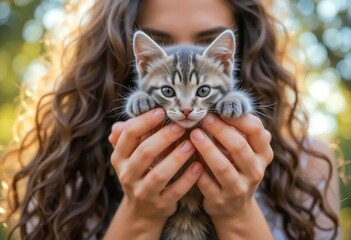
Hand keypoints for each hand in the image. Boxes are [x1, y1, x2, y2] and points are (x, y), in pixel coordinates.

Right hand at [109, 108, 202, 223]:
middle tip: (181, 126)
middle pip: (144, 152)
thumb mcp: (129, 156)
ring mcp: (142, 192)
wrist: (142, 210)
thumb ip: (128, 138)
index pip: (129, 134)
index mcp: (119, 157)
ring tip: (191, 145)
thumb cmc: (140, 173)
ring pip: (159, 174)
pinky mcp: (159, 205)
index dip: (145, 121)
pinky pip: (174, 192)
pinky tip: (198, 166)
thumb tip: (119, 124)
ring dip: (176, 158)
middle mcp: (127, 175)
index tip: (162, 111)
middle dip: (164, 137)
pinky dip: (187, 179)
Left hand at [190, 114, 272, 222]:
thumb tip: (227, 101)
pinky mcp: (221, 201)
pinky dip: (196, 170)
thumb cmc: (236, 167)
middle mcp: (255, 171)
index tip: (220, 108)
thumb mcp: (246, 150)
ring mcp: (239, 188)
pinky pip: (206, 184)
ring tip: (193, 134)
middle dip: (219, 129)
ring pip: (222, 167)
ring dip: (206, 148)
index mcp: (263, 153)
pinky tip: (187, 159)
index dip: (237, 117)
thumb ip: (240, 130)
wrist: (233, 207)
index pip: (256, 129)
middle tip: (203, 118)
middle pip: (238, 146)